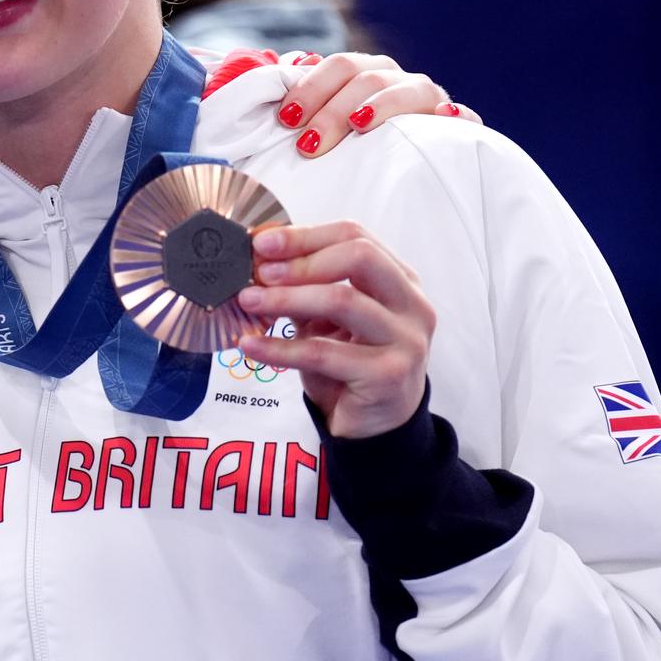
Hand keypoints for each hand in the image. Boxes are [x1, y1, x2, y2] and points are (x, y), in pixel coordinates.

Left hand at [237, 221, 432, 438]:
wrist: (374, 425)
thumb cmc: (349, 362)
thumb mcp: (326, 318)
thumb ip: (304, 288)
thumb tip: (257, 261)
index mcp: (400, 280)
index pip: (355, 237)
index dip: (305, 236)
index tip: (262, 243)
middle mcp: (411, 305)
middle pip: (360, 257)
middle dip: (301, 261)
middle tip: (259, 272)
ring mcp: (405, 340)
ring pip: (342, 301)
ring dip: (286, 298)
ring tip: (248, 301)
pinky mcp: (388, 375)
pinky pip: (323, 353)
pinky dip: (279, 348)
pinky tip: (250, 345)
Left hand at [273, 51, 480, 156]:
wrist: (401, 169)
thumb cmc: (348, 146)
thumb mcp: (322, 122)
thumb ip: (305, 101)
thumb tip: (285, 77)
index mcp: (364, 71)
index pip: (337, 65)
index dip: (309, 88)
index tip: (285, 119)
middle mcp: (396, 78)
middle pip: (367, 78)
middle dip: (333, 110)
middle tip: (308, 144)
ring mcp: (428, 99)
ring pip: (408, 90)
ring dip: (381, 105)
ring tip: (358, 125)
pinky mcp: (455, 125)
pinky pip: (464, 116)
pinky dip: (456, 114)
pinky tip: (444, 116)